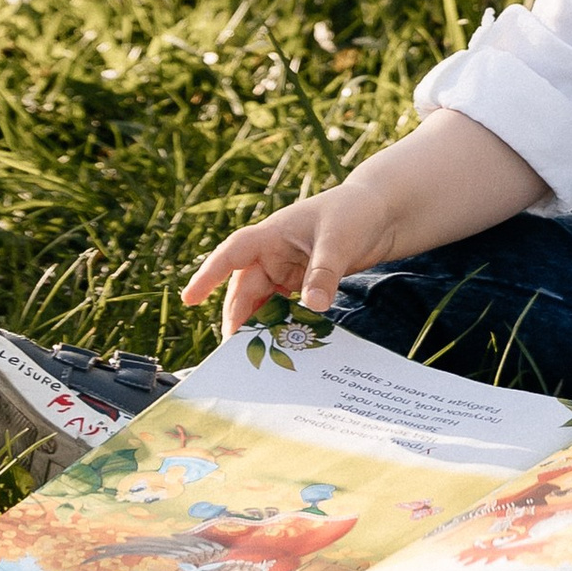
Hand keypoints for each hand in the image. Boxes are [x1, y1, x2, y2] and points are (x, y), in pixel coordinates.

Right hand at [180, 190, 382, 337]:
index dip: (208, 275)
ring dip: (258, 327)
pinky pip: (284, 309)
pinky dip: (281, 326)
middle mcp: (273, 254)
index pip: (232, 254)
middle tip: (235, 354)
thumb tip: (314, 306)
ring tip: (255, 358)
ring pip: (262, 304)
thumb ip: (324, 273)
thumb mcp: (339, 240)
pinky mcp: (302, 284)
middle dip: (239, 320)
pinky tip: (283, 348)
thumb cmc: (354, 212)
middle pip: (245, 290)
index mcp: (272, 234)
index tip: (189, 299)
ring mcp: (287, 271)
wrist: (382, 212)